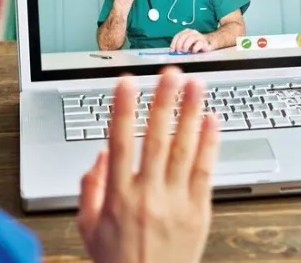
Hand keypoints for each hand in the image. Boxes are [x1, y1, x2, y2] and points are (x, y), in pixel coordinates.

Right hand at [78, 68, 218, 262]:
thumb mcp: (88, 228)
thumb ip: (91, 188)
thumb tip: (100, 155)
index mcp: (118, 197)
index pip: (119, 142)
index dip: (123, 109)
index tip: (127, 83)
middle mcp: (148, 195)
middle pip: (158, 138)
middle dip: (164, 101)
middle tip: (170, 73)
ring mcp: (176, 202)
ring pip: (185, 148)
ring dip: (191, 113)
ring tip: (196, 85)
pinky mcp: (198, 212)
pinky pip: (206, 171)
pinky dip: (210, 143)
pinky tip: (213, 120)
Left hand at [171, 29, 211, 52]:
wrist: (208, 43)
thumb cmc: (195, 44)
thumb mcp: (186, 44)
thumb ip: (180, 45)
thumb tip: (174, 51)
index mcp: (187, 32)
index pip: (178, 36)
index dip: (174, 43)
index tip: (172, 50)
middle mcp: (192, 32)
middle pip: (183, 36)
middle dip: (179, 44)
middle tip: (178, 51)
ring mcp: (199, 36)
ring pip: (191, 38)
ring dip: (186, 45)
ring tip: (185, 51)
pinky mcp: (204, 42)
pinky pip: (199, 44)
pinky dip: (195, 48)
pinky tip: (193, 52)